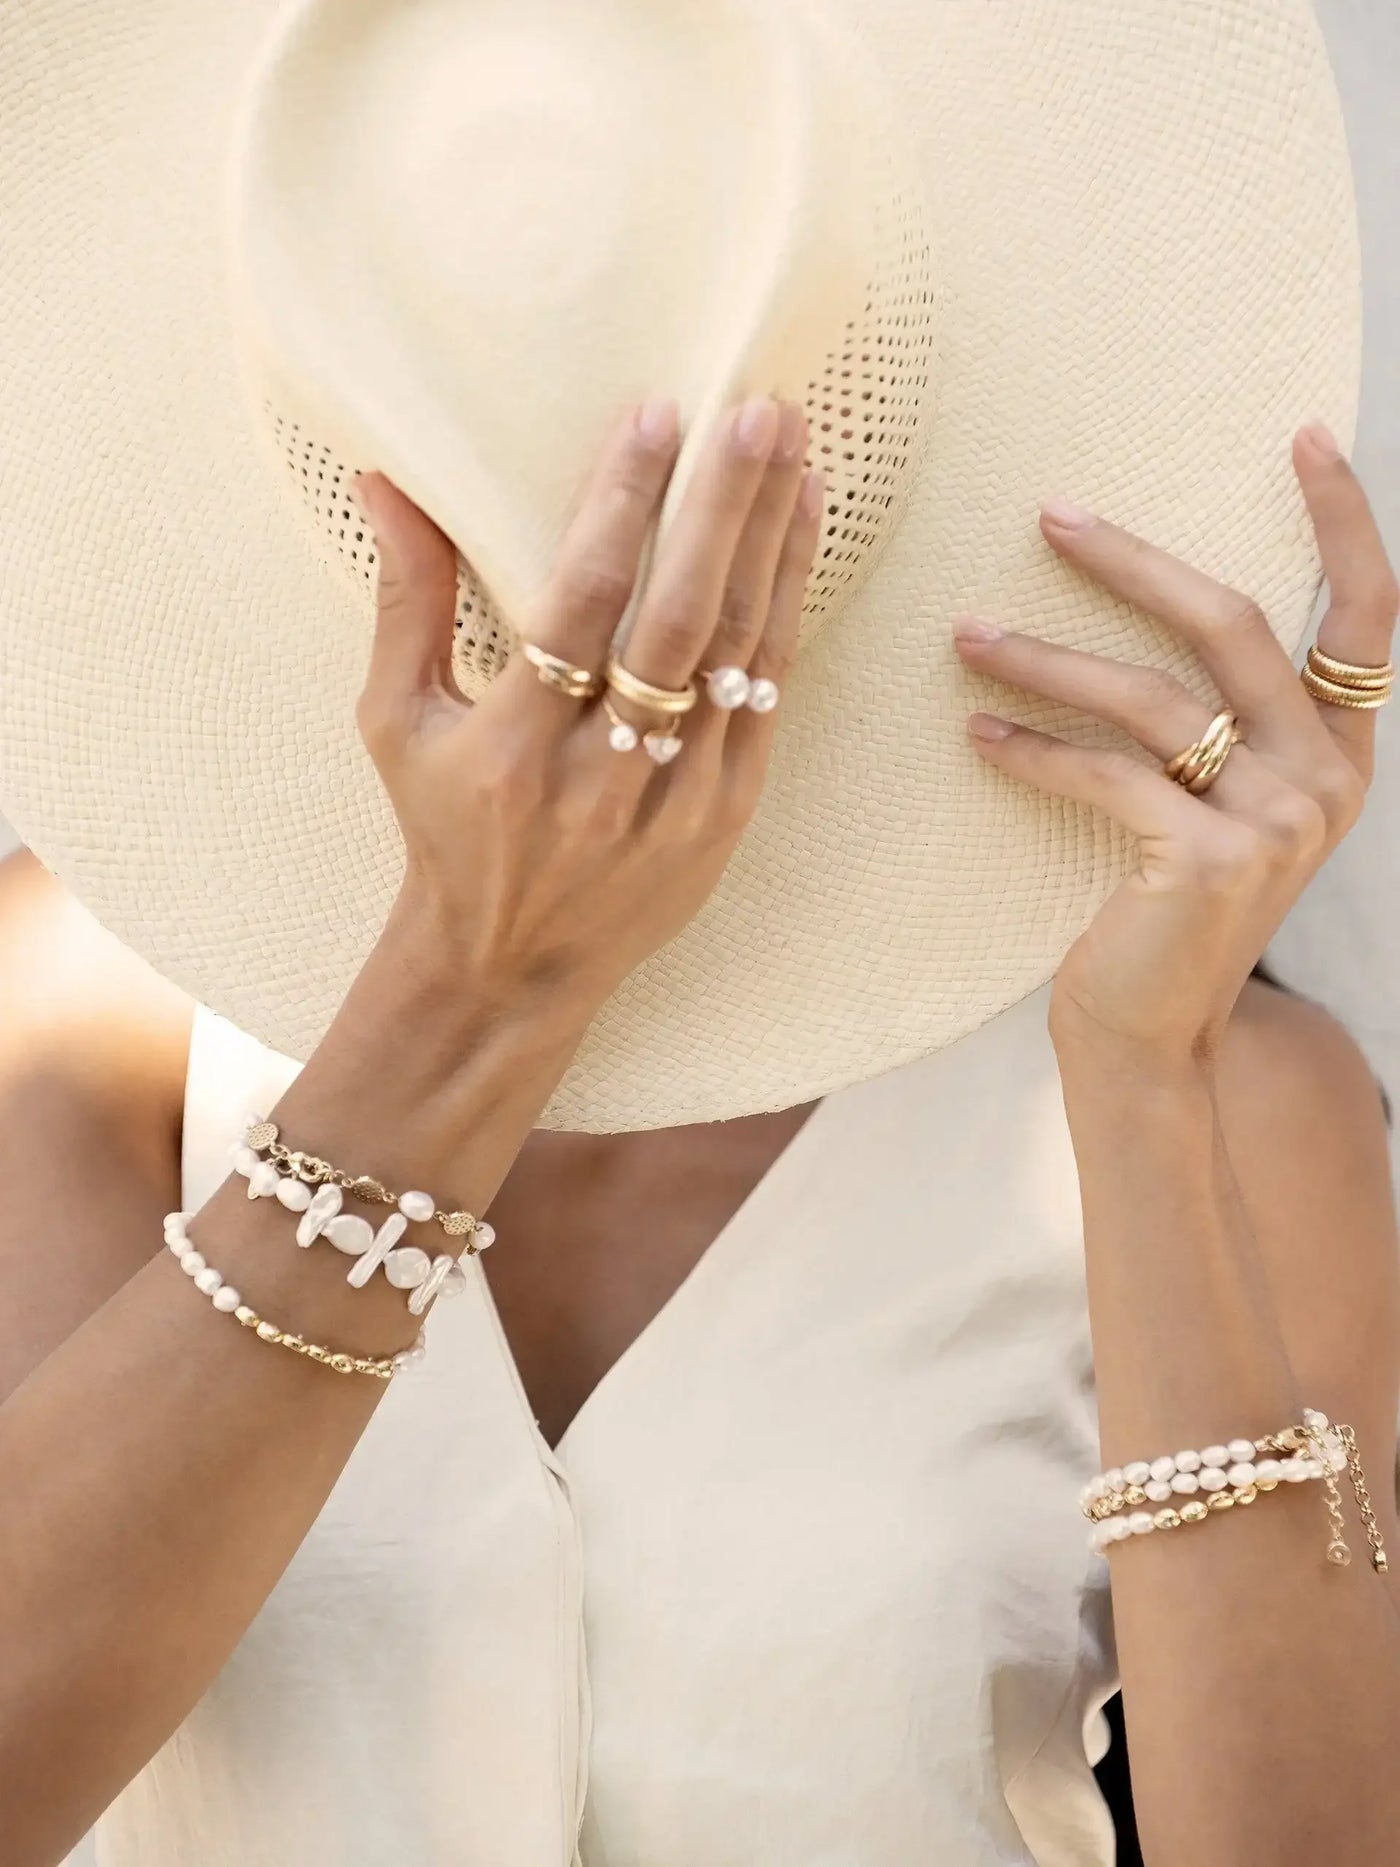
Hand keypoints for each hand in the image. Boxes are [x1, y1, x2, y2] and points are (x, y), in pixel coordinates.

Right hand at [353, 397, 822, 1019]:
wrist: (510, 968)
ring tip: (794, 450)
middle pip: (679, 620)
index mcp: (514, 749)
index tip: (658, 415)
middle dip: (724, 507)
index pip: (582, 602)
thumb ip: (405, 599)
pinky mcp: (725, 819)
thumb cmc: (445, 832)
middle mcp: (601, 778)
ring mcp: (675, 804)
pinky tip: (797, 537)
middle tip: (758, 411)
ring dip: (771, 544)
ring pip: (736, 655)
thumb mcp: (396, 723)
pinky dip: (786, 612)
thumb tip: (386, 480)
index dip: (624, 504)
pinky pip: (768, 699)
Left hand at [953, 424, 1398, 1063]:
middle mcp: (1326, 778)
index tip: (1305, 433)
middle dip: (1135, 562)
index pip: (1365, 614)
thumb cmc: (1163, 907)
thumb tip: (1152, 595)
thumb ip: (1224, 721)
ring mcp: (1275, 822)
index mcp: (1341, 752)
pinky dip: (1030, 747)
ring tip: (965, 635)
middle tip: (1050, 516)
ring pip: (1149, 696)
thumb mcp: (1217, 805)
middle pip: (1233, 625)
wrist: (1152, 1032)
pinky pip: (1102, 772)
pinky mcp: (1204, 859)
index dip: (1345, 519)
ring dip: (1046, 657)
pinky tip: (977, 730)